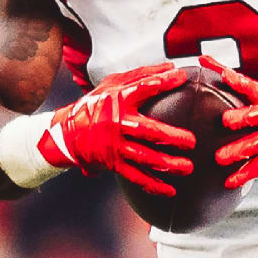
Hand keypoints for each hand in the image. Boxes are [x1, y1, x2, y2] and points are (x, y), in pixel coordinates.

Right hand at [38, 63, 195, 195]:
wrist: (66, 133)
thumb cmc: (94, 105)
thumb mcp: (113, 84)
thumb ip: (142, 75)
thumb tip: (171, 68)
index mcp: (117, 101)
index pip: (142, 88)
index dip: (161, 82)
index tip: (181, 78)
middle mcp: (116, 124)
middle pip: (147, 131)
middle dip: (171, 137)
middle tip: (191, 141)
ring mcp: (115, 146)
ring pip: (144, 157)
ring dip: (167, 164)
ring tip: (187, 167)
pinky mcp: (114, 163)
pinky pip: (136, 176)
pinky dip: (153, 185)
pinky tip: (170, 190)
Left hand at [199, 56, 257, 188]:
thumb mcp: (254, 89)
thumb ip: (226, 73)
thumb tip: (201, 57)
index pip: (251, 87)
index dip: (238, 81)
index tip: (225, 76)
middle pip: (257, 116)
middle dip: (242, 118)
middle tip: (225, 121)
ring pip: (256, 145)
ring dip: (238, 151)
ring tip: (220, 158)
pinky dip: (243, 175)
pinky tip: (229, 181)